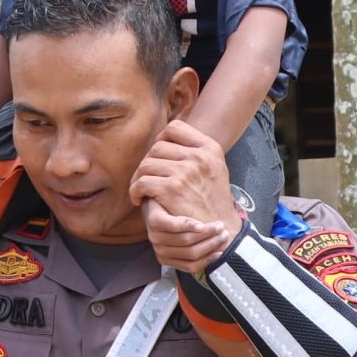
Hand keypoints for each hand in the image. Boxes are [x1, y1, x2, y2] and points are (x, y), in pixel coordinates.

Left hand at [130, 121, 239, 271]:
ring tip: (141, 189)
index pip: (175, 127)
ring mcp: (185, 172)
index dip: (160, 139)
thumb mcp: (215, 167)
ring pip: (146, 164)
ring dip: (138, 177)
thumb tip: (166, 139)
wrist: (221, 229)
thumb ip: (196, 151)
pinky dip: (135, 191)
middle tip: (147, 176)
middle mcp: (198, 157)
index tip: (158, 156)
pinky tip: (138, 199)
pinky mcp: (172, 189)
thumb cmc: (213, 200)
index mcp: (210, 148)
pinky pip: (142, 182)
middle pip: (157, 147)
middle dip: (148, 162)